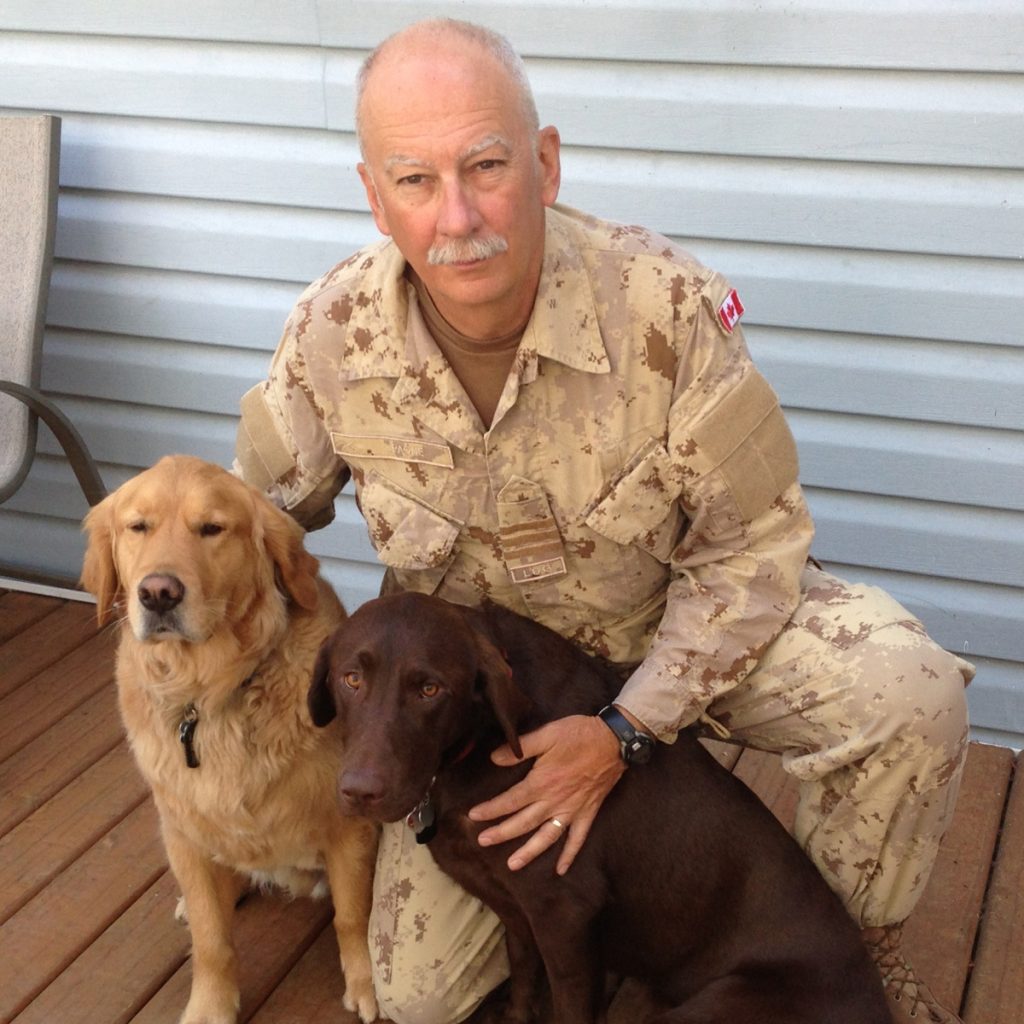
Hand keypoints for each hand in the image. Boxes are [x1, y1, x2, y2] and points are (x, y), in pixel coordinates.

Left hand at [468, 714, 623, 874]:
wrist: (614, 740)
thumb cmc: (579, 734)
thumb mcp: (547, 734)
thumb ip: (522, 748)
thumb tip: (494, 758)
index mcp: (542, 782)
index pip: (511, 800)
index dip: (491, 809)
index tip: (473, 816)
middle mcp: (555, 801)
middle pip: (524, 822)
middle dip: (502, 833)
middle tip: (482, 842)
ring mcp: (572, 809)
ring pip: (547, 836)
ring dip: (529, 852)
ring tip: (513, 865)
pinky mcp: (588, 812)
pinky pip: (578, 839)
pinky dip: (570, 855)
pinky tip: (561, 869)